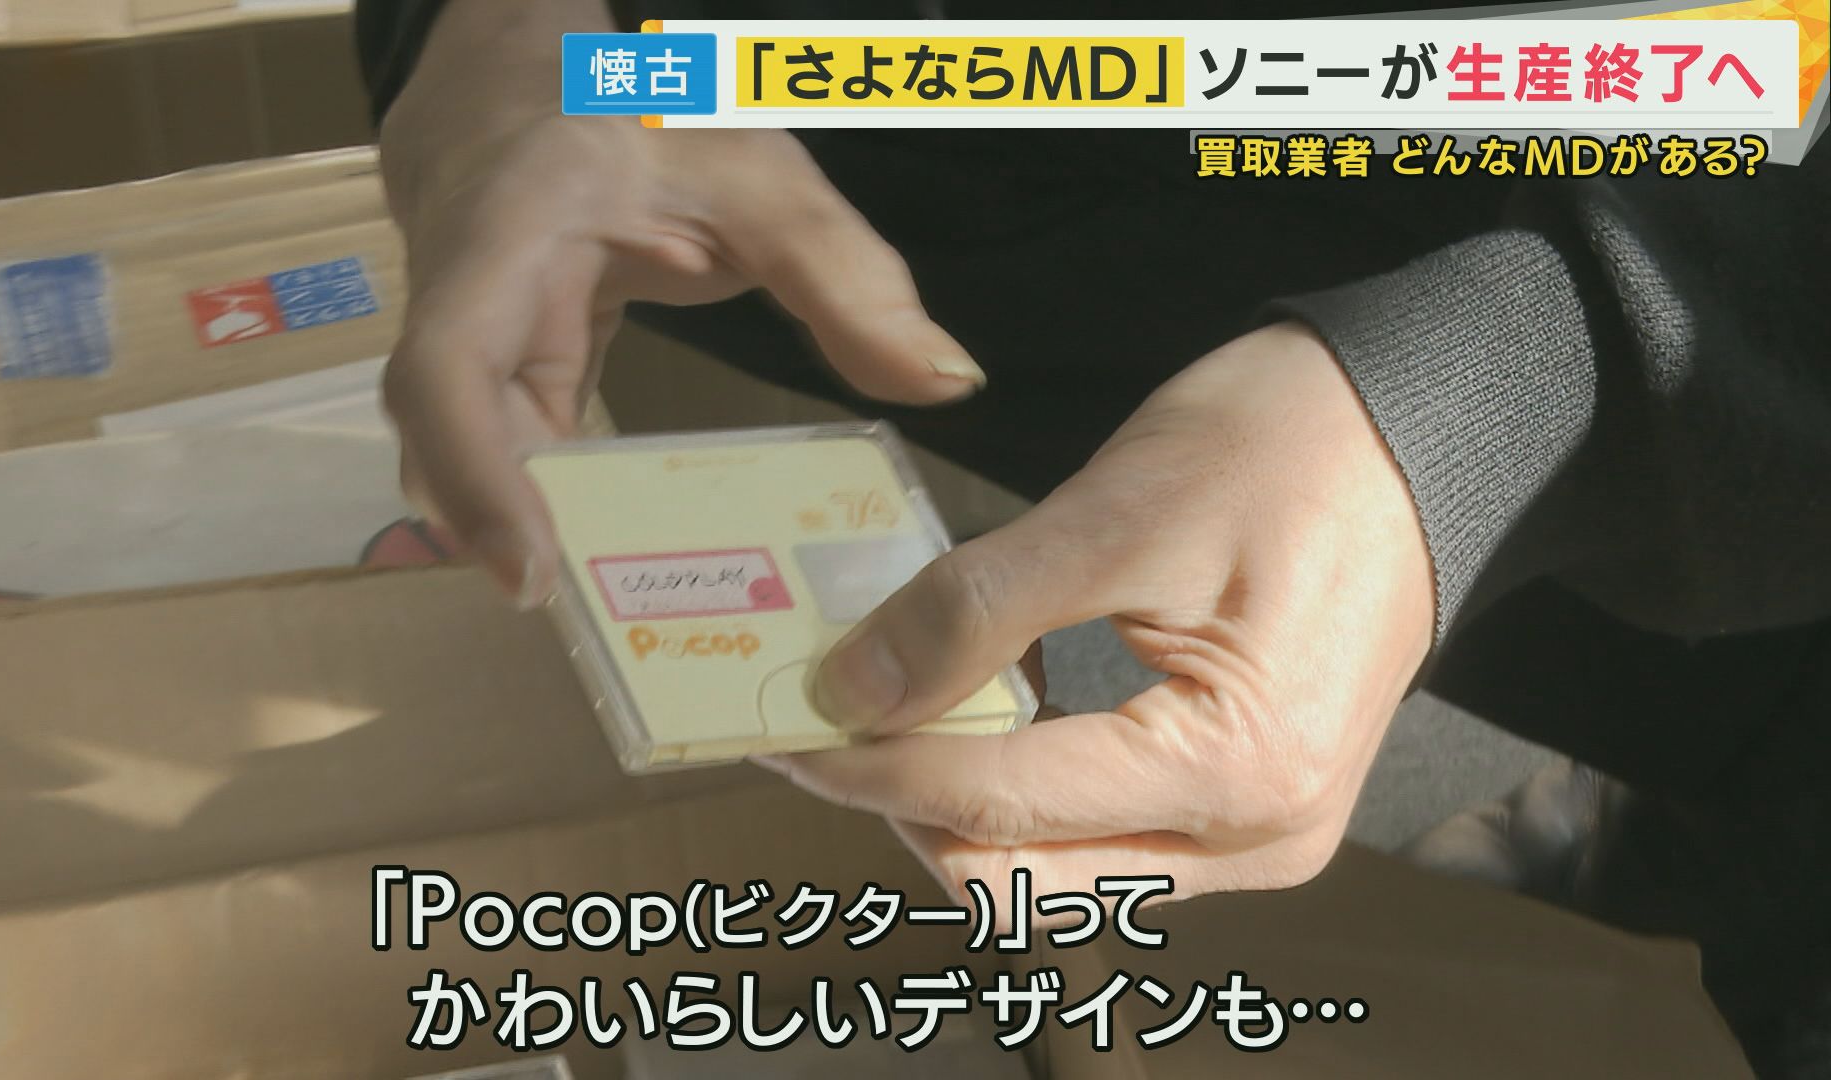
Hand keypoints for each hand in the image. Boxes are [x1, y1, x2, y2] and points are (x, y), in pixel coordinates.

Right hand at [377, 0, 984, 606]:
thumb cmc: (652, 123)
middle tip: (595, 623)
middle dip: (500, 532)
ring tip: (616, 612)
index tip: (528, 573)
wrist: (549, 87)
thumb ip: (850, 276)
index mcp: (506, 235)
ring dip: (530, 533)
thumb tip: (946, 380)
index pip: (448, 369)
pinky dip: (564, 510)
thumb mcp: (761, 180)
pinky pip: (518, 456)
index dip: (475, 477)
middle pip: (442, 440)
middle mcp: (462, 301)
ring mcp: (475, 345)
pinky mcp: (508, 377)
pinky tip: (626, 561)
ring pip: (469, 459)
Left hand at [756, 322, 1436, 916]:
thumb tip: (853, 690)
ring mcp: (1260, 834)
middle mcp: (1260, 837)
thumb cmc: (1294, 446)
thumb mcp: (1116, 514)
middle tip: (828, 728)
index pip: (1001, 801)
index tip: (783, 727)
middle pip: (1026, 875)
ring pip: (1059, 868)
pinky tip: (980, 709)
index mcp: (1239, 771)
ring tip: (891, 713)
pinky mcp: (1247, 804)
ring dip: (960, 803)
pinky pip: (1103, 831)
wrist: (1419, 425)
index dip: (873, 766)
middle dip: (910, 809)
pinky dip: (1023, 786)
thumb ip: (976, 610)